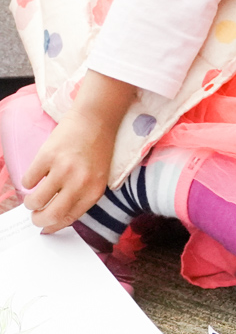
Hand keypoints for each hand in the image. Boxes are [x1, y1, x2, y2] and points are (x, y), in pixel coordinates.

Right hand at [21, 72, 136, 233]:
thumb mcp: (98, 176)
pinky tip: (38, 174)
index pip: (69, 218)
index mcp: (94, 190)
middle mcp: (80, 182)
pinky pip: (28, 181)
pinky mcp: (47, 156)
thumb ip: (81, 196)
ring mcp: (63, 169)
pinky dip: (28, 181)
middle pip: (50, 215)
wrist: (96, 118)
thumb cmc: (97, 148)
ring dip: (30, 202)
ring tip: (34, 196)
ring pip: (35, 201)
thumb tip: (57, 219)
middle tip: (35, 214)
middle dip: (38, 219)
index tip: (45, 227)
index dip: (53, 225)